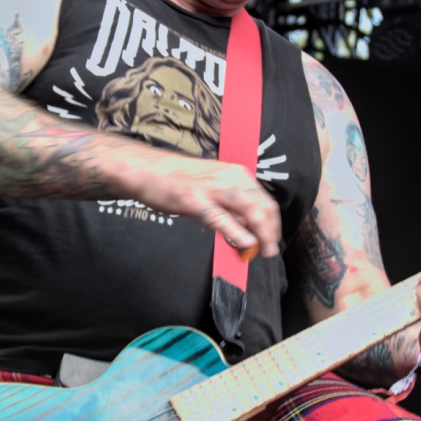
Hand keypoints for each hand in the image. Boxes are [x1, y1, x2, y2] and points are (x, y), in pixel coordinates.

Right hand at [112, 145, 281, 257]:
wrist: (148, 169)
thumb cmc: (179, 179)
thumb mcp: (213, 185)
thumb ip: (232, 204)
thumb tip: (249, 227)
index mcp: (236, 173)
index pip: (265, 200)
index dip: (273, 223)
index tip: (273, 239)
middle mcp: (230, 178)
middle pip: (262, 207)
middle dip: (270, 232)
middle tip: (271, 251)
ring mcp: (212, 189)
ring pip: (249, 211)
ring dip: (261, 235)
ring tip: (263, 252)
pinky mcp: (195, 201)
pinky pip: (222, 219)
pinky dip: (237, 233)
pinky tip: (246, 244)